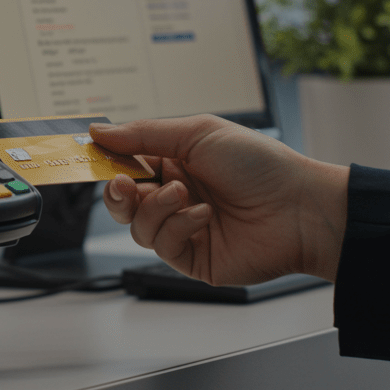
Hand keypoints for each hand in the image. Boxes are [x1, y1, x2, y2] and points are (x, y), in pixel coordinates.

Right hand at [91, 115, 348, 285]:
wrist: (300, 207)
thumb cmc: (259, 164)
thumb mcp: (198, 133)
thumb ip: (144, 134)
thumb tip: (98, 130)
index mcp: (176, 163)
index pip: (126, 164)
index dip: (107, 163)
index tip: (89, 157)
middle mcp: (176, 196)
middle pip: (122, 201)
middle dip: (117, 193)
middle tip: (124, 184)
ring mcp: (183, 228)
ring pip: (137, 226)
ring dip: (155, 208)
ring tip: (183, 195)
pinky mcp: (192, 258)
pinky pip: (162, 246)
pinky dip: (178, 226)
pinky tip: (204, 216)